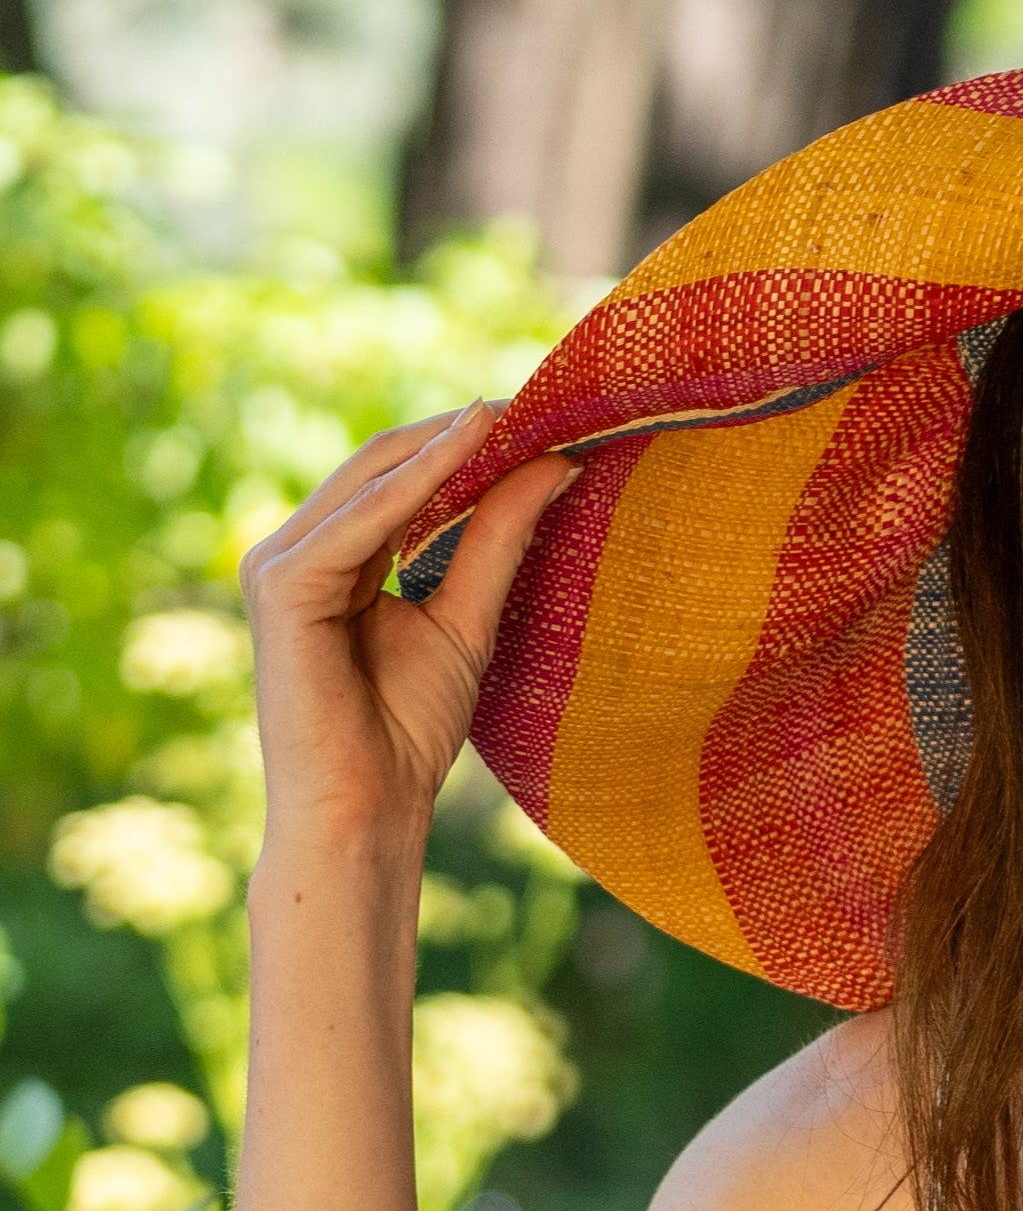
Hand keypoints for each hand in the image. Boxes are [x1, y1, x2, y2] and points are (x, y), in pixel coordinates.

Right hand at [241, 401, 576, 865]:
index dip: (465, 443)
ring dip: (445, 443)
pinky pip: (360, 521)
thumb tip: (555, 464)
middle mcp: (296, 550)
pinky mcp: (281, 586)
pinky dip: (418, 483)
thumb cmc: (405, 734)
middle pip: (381, 464)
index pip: (398, 478)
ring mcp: (278, 564)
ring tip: (515, 412)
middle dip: (459, 431)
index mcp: (332, 558)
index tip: (539, 415)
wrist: (364, 812)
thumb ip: (496, 541)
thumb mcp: (466, 621)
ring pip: (371, 479)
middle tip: (537, 398)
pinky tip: (472, 448)